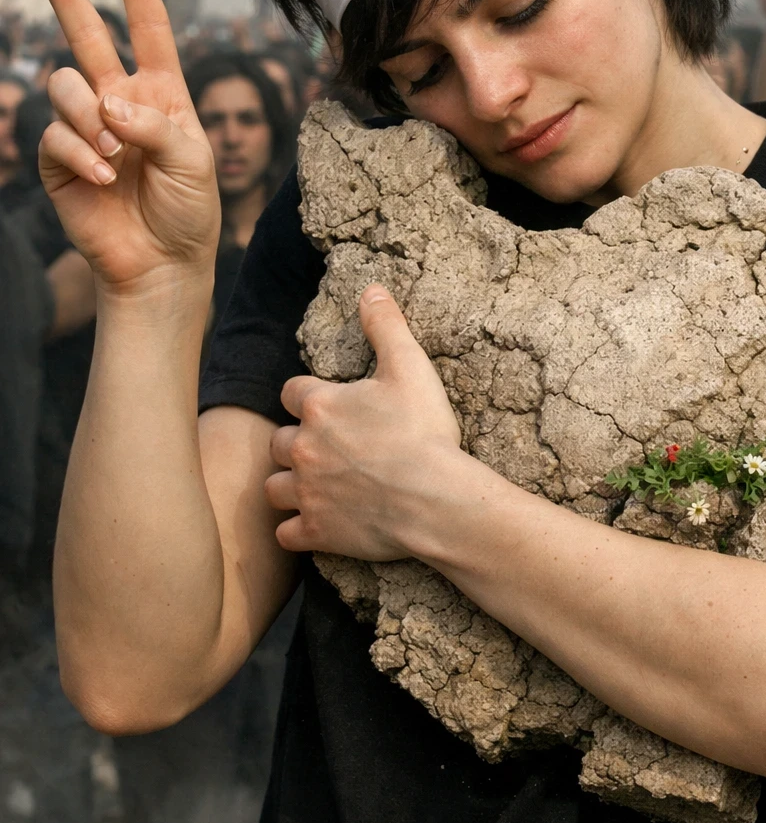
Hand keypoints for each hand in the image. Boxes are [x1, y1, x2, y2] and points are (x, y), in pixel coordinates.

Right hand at [33, 0, 218, 296]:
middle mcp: (120, 102)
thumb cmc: (189, 210)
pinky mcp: (61, 161)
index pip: (150, 31)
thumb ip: (154, 124)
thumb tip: (107, 105)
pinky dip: (80, 154)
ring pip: (66, 86)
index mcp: (162, 94)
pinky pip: (55, 136)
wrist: (163, 263)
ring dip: (89, 117)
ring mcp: (88, 129)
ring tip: (114, 155)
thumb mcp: (193, 160)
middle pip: (88, 37)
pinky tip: (104, 177)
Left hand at [266, 286, 463, 559]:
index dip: (306, 397)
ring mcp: (306, 492)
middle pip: (276, 441)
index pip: (290, 392)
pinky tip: (313, 525)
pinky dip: (296, 529)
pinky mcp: (316, 531)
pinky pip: (285, 533)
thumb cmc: (423, 431)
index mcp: (320, 405)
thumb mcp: (410, 367)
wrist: (435, 497)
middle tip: (321, 448)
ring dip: (288, 485)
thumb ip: (386, 326)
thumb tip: (371, 289)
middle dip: (293, 443)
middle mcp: (302, 447)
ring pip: (273, 487)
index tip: (324, 405)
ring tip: (310, 486)